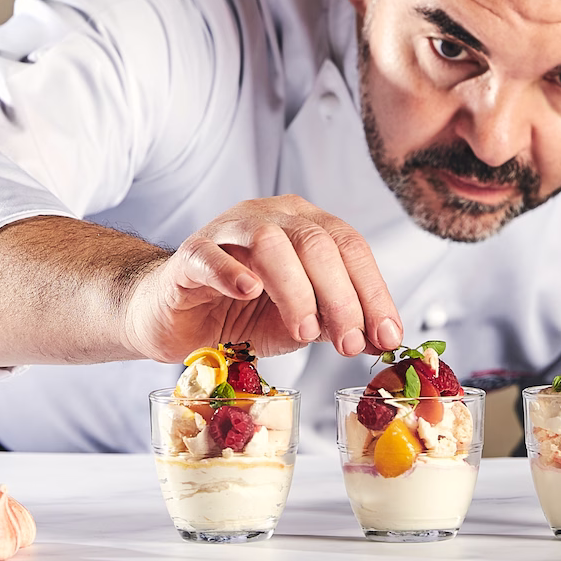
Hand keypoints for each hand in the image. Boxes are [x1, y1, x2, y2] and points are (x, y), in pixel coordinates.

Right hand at [123, 196, 402, 363]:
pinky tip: (248, 291)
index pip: (351, 247)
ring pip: (270, 243)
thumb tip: (376, 338)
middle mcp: (271, 217)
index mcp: (305, 225)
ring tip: (304, 332)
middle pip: (316, 243)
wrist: (174, 315)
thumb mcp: (297, 323)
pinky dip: (231, 272)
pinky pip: (210, 255)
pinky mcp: (190, 255)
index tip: (386, 335)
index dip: (373, 291)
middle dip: (341, 296)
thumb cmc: (239, 313)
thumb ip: (333, 323)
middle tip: (349, 344)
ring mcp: (228, 231)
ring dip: (295, 289)